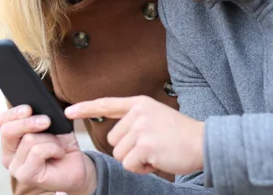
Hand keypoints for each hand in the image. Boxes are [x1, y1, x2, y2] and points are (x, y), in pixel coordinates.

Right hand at [0, 105, 96, 193]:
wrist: (77, 167)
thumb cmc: (63, 145)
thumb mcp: (53, 126)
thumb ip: (41, 117)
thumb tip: (34, 109)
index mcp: (11, 140)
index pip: (2, 121)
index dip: (14, 113)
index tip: (29, 108)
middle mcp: (9, 155)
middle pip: (8, 130)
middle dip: (29, 122)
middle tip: (47, 121)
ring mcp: (15, 167)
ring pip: (28, 139)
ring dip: (50, 139)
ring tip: (58, 146)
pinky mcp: (25, 176)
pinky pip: (37, 151)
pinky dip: (54, 148)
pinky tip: (59, 154)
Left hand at [65, 96, 203, 175]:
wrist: (203, 142)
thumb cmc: (179, 134)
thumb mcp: (155, 115)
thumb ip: (134, 120)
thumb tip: (114, 135)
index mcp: (139, 103)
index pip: (107, 104)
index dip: (85, 108)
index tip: (68, 112)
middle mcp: (138, 113)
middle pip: (113, 140)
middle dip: (129, 149)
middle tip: (151, 146)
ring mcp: (141, 128)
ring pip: (119, 154)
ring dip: (135, 160)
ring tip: (156, 152)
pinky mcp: (145, 145)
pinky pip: (130, 165)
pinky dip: (142, 169)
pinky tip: (158, 160)